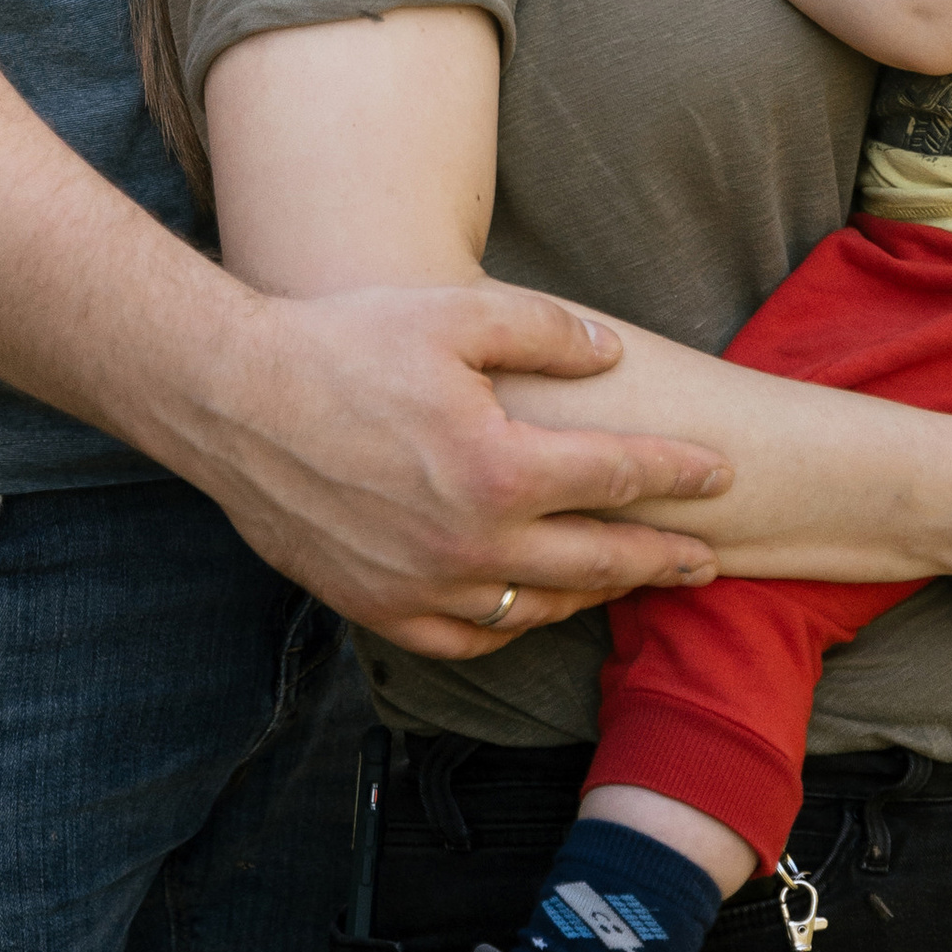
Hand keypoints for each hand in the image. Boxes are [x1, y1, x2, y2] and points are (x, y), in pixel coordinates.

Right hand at [193, 278, 735, 662]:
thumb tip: (613, 354)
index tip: (720, 472)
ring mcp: (422, 585)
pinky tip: (530, 606)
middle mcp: (470, 543)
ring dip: (591, 594)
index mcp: (499, 468)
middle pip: (596, 561)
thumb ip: (547, 331)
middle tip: (706, 558)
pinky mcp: (377, 607)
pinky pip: (467, 637)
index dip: (679, 475)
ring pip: (536, 608)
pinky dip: (511, 625)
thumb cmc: (342, 343)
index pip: (618, 478)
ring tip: (624, 579)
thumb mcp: (455, 313)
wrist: (231, 399)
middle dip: (660, 558)